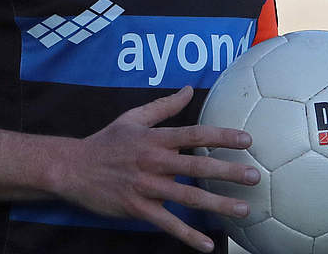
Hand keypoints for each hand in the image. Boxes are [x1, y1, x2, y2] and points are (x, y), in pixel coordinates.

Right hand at [53, 85, 258, 252]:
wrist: (72, 168)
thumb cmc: (106, 142)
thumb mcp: (133, 118)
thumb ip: (164, 106)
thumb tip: (189, 89)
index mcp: (155, 138)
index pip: (194, 134)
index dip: (221, 137)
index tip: (247, 140)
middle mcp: (154, 161)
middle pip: (197, 167)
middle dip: (228, 172)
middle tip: (255, 176)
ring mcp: (146, 187)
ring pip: (187, 197)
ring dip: (217, 204)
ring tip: (242, 209)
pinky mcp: (137, 209)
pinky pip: (167, 223)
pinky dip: (187, 235)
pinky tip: (207, 244)